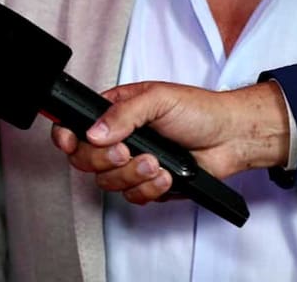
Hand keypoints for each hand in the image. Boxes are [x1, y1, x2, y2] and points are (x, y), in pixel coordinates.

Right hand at [50, 80, 289, 204]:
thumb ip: (122, 114)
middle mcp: (118, 139)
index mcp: (113, 112)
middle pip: (85, 159)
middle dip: (105, 160)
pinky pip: (133, 197)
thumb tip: (94, 132)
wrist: (231, 137)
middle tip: (127, 151)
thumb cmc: (198, 109)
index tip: (68, 141)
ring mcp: (131, 163)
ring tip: (157, 162)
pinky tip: (167, 176)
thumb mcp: (157, 99)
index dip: (65, 136)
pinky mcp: (148, 185)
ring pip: (108, 182)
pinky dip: (150, 189)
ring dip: (132, 175)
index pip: (74, 126)